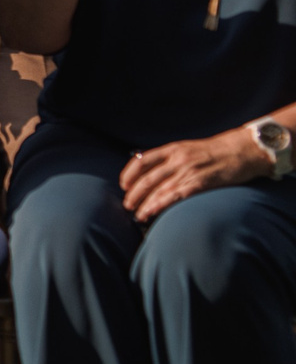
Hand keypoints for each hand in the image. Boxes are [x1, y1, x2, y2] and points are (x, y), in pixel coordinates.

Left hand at [120, 128, 273, 222]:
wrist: (240, 151)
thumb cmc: (215, 152)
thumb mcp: (188, 148)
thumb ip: (170, 158)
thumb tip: (152, 171)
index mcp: (172, 149)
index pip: (141, 160)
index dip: (129, 174)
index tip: (124, 185)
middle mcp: (176, 159)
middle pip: (146, 179)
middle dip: (134, 194)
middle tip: (127, 205)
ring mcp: (187, 171)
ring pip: (158, 190)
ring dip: (144, 204)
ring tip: (137, 214)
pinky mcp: (199, 183)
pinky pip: (174, 196)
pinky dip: (159, 205)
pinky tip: (151, 213)